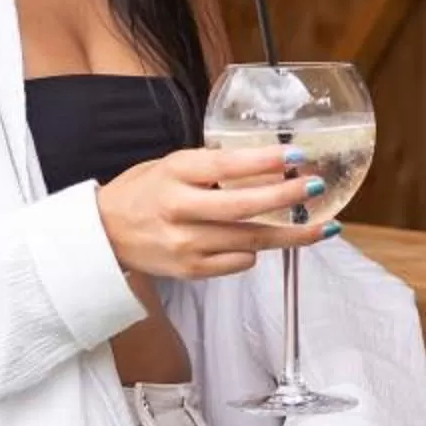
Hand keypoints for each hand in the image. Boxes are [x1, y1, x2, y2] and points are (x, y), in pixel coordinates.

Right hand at [96, 145, 330, 281]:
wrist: (104, 234)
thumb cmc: (144, 192)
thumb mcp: (172, 165)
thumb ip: (213, 166)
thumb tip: (269, 162)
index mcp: (175, 175)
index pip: (225, 166)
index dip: (264, 161)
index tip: (296, 154)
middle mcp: (179, 211)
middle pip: (244, 207)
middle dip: (288, 198)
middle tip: (317, 187)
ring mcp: (185, 245)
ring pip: (250, 241)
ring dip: (291, 234)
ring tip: (322, 227)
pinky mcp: (191, 271)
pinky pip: (239, 263)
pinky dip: (256, 251)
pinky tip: (264, 241)